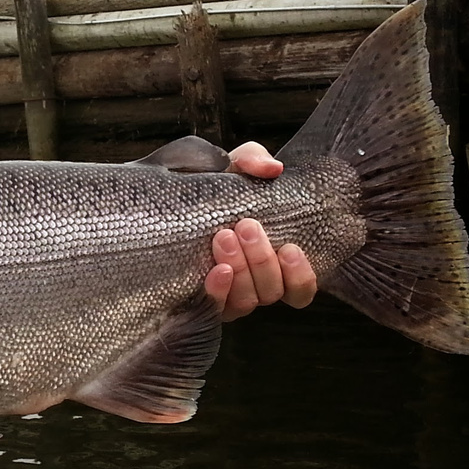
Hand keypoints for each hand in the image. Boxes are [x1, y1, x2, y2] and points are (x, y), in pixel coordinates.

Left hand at [202, 144, 318, 321]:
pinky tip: (217, 270)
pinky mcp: (197, 301)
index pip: (299, 289)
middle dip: (262, 261)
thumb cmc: (211, 187)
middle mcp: (252, 285)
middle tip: (246, 226)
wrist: (168, 196)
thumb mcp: (232, 167)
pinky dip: (219, 292)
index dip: (300, 276)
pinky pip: (216, 309)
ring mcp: (225, 295)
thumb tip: (272, 169)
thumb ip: (252, 160)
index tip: (290, 248)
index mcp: (271, 261)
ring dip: (243, 270)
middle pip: (271, 291)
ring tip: (225, 236)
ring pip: (249, 300)